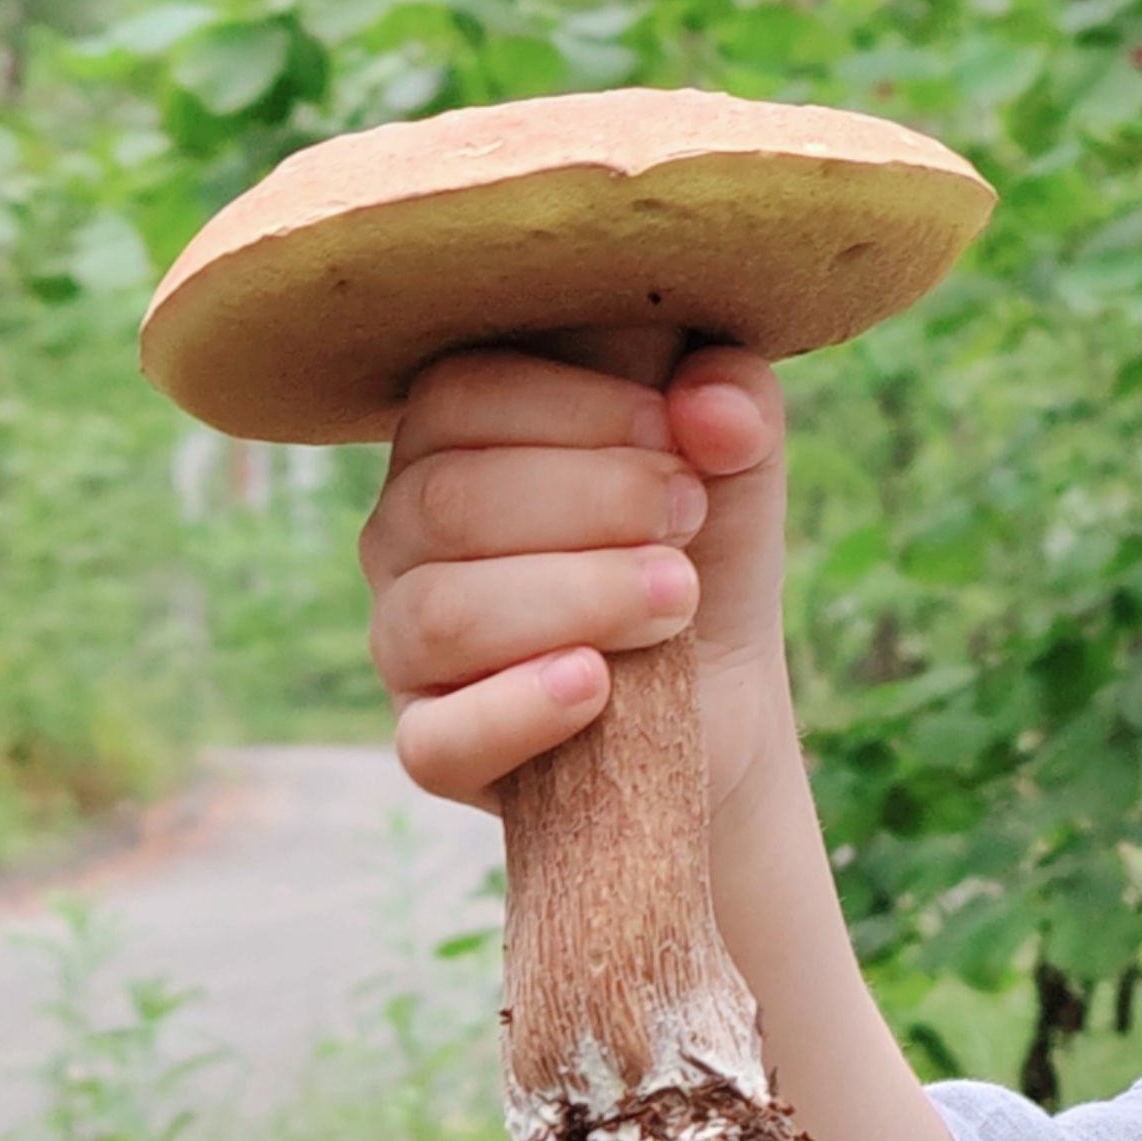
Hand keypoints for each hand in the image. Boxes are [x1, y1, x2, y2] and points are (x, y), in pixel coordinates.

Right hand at [361, 341, 792, 811]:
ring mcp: (405, 644)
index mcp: (452, 439)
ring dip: (580, 600)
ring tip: (676, 599)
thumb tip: (710, 407)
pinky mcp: (433, 746)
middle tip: (689, 522)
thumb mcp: (736, 461)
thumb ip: (737, 402)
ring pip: (442, 616)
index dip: (576, 412)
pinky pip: (436, 739)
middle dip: (594, 504)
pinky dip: (519, 710)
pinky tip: (595, 685)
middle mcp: (404, 534)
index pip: (460, 394)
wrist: (720, 692)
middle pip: (449, 501)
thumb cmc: (700, 548)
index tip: (676, 442)